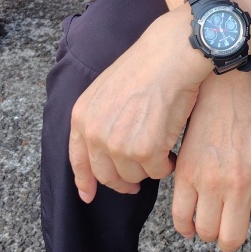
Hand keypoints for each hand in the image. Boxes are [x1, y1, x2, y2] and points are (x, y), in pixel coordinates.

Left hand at [69, 9, 210, 201]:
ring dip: (148, 169)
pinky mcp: (144, 150)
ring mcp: (118, 145)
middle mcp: (95, 134)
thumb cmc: (145, 66)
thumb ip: (98, 119)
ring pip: (134, 176)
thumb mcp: (105, 90)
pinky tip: (172, 152)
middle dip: (123, 181)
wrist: (169, 55)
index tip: (88, 195)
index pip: (78, 160)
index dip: (84, 181)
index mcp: (82, 117)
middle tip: (136, 183)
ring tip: (160, 154)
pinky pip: (156, 171)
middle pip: (107, 175)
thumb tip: (100, 146)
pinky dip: (166, 165)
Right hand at [171, 66, 250, 251]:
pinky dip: (184, 226)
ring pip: (205, 232)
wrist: (227, 90)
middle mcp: (242, 185)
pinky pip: (180, 216)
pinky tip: (190, 221)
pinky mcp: (186, 173)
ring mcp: (212, 180)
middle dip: (231, 242)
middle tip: (230, 230)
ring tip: (212, 219)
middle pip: (231, 240)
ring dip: (208, 233)